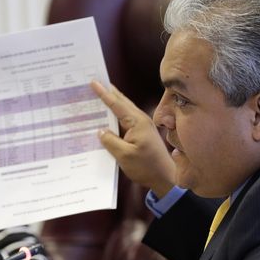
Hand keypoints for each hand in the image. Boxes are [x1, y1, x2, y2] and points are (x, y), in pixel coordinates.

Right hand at [92, 80, 175, 196]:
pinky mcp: (141, 133)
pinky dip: (115, 115)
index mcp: (137, 122)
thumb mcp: (124, 156)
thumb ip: (110, 141)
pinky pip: (125, 120)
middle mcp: (141, 120)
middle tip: (94, 82)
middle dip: (108, 92)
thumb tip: (100, 131)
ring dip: (111, 102)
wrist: (165, 178)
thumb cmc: (147, 167)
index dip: (103, 93)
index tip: (93, 82)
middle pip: (121, 102)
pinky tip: (107, 117)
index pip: (117, 104)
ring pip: (123, 110)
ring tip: (98, 94)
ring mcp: (142, 126)